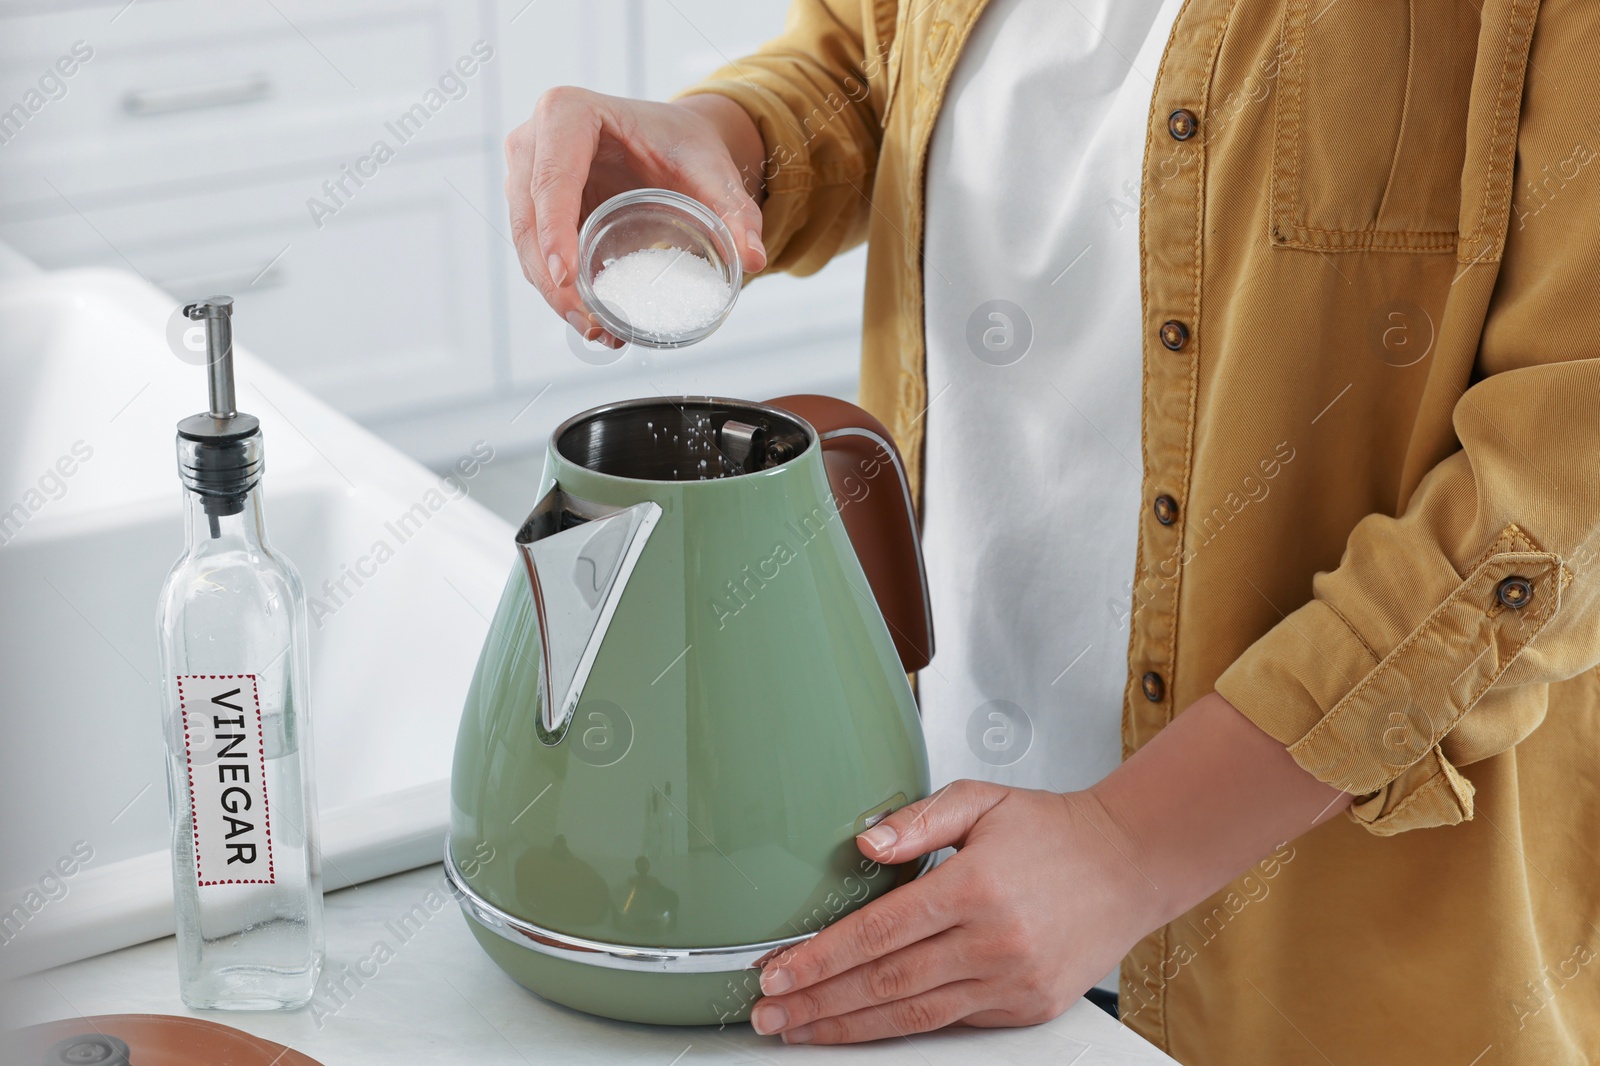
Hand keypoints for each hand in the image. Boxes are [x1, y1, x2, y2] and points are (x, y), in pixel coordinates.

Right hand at [503, 87, 767, 343]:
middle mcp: (534, 139)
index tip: (568, 279)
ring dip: (553, 294)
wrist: (671, 141)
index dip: (553, 231)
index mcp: (568, 113)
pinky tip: (591, 319)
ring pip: (524, 244)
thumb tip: (753, 258)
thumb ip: (734, 210)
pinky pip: (535, 253)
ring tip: (596, 330)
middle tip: (591, 323)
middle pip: (529, 219)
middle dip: (553, 280)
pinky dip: (558, 290)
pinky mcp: (529, 207)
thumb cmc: (683, 144)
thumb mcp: (712, 171)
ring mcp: (524, 174)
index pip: (551, 179)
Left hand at [749, 780, 1161, 1043]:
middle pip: (884, 984)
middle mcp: (993, 942)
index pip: (876, 933)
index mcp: (973, 887)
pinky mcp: (1027, 1006)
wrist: (1131, 864)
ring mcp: (1011, 981)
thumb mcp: (981, 800)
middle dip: (818, 1003)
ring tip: (803, 1030)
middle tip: (770, 1013)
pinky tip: (865, 1025)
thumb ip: (918, 820)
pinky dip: (904, 1027)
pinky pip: (953, 1021)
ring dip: (849, 1027)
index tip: (776, 971)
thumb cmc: (1054, 831)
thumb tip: (866, 843)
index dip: (818, 958)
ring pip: (913, 1015)